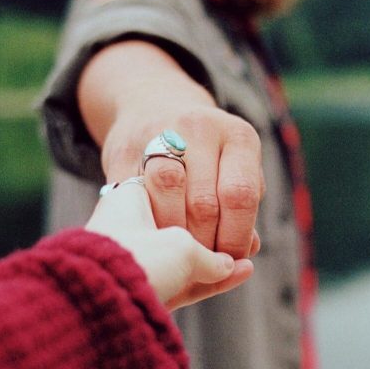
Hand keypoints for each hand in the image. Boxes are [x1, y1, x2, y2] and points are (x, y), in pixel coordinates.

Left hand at [85, 179, 253, 310]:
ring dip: (218, 258)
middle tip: (243, 238)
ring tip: (248, 260)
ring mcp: (139, 261)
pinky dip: (213, 280)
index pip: (175, 185)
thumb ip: (209, 253)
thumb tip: (229, 264)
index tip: (228, 204)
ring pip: (186, 256)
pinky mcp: (147, 294)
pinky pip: (186, 282)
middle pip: (184, 223)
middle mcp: (131, 226)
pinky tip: (242, 272)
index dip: (206, 194)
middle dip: (215, 232)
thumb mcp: (180, 246)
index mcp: (129, 198)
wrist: (98, 307)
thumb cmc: (135, 259)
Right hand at [102, 105, 263, 259]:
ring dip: (171, 233)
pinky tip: (149, 233)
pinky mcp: (123, 148)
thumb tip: (245, 252)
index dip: (235, 237)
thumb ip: (242, 209)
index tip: (229, 260)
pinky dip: (142, 220)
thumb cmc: (208, 155)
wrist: (156, 107)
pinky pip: (132, 193)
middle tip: (201, 262)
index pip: (240, 196)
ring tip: (176, 249)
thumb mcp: (235, 169)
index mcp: (238, 136)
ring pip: (166, 191)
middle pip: (203, 201)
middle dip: (204, 242)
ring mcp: (158, 132)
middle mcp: (200, 127)